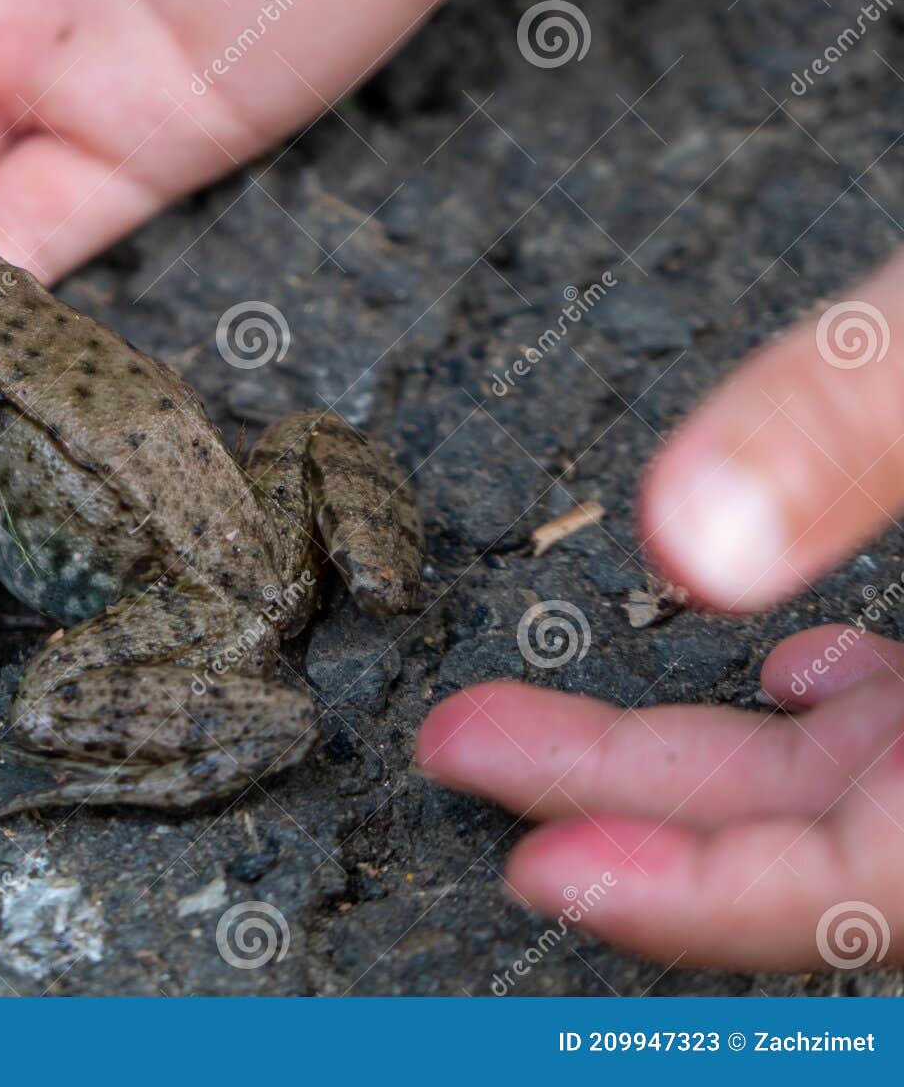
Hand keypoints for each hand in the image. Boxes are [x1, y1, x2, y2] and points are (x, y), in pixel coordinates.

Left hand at [418, 253, 903, 969]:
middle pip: (831, 836)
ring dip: (682, 748)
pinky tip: (762, 669)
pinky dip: (824, 708)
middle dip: (631, 800)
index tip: (544, 870)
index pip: (873, 888)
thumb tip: (694, 537)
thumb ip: (868, 428)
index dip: (702, 899)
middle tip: (464, 749)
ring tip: (522, 716)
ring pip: (856, 777)